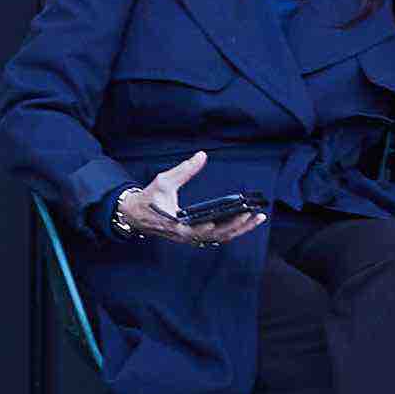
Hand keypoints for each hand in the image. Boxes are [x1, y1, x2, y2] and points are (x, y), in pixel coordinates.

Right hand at [113, 155, 245, 241]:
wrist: (138, 215)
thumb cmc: (150, 199)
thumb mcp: (164, 181)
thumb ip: (184, 169)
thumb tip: (201, 155)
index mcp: (176, 225)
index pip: (196, 230)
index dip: (210, 227)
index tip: (226, 221)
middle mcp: (186, 235)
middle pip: (216, 236)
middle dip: (236, 226)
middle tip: (253, 216)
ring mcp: (192, 238)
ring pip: (219, 238)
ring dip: (239, 230)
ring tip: (256, 219)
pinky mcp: (195, 236)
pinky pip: (217, 236)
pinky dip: (232, 231)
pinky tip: (245, 223)